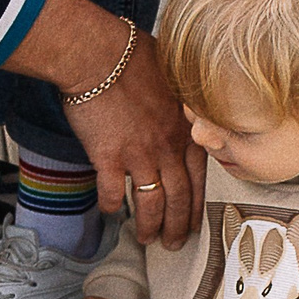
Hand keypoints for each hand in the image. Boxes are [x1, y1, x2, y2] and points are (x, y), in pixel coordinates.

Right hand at [61, 28, 202, 248]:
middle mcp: (166, 147)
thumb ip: (181, 100)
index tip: (194, 222)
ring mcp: (138, 155)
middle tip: (174, 244)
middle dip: (178, 227)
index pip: (198, 179)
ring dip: (149, 226)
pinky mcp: (108, 157)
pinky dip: (111, 205)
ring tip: (146, 239)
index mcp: (185, 130)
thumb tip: (183, 105)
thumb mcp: (173, 75)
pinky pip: (111, 192)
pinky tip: (110, 211)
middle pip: (178, 198)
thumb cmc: (133, 55)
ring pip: (150, 203)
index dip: (197, 206)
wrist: (100, 54)